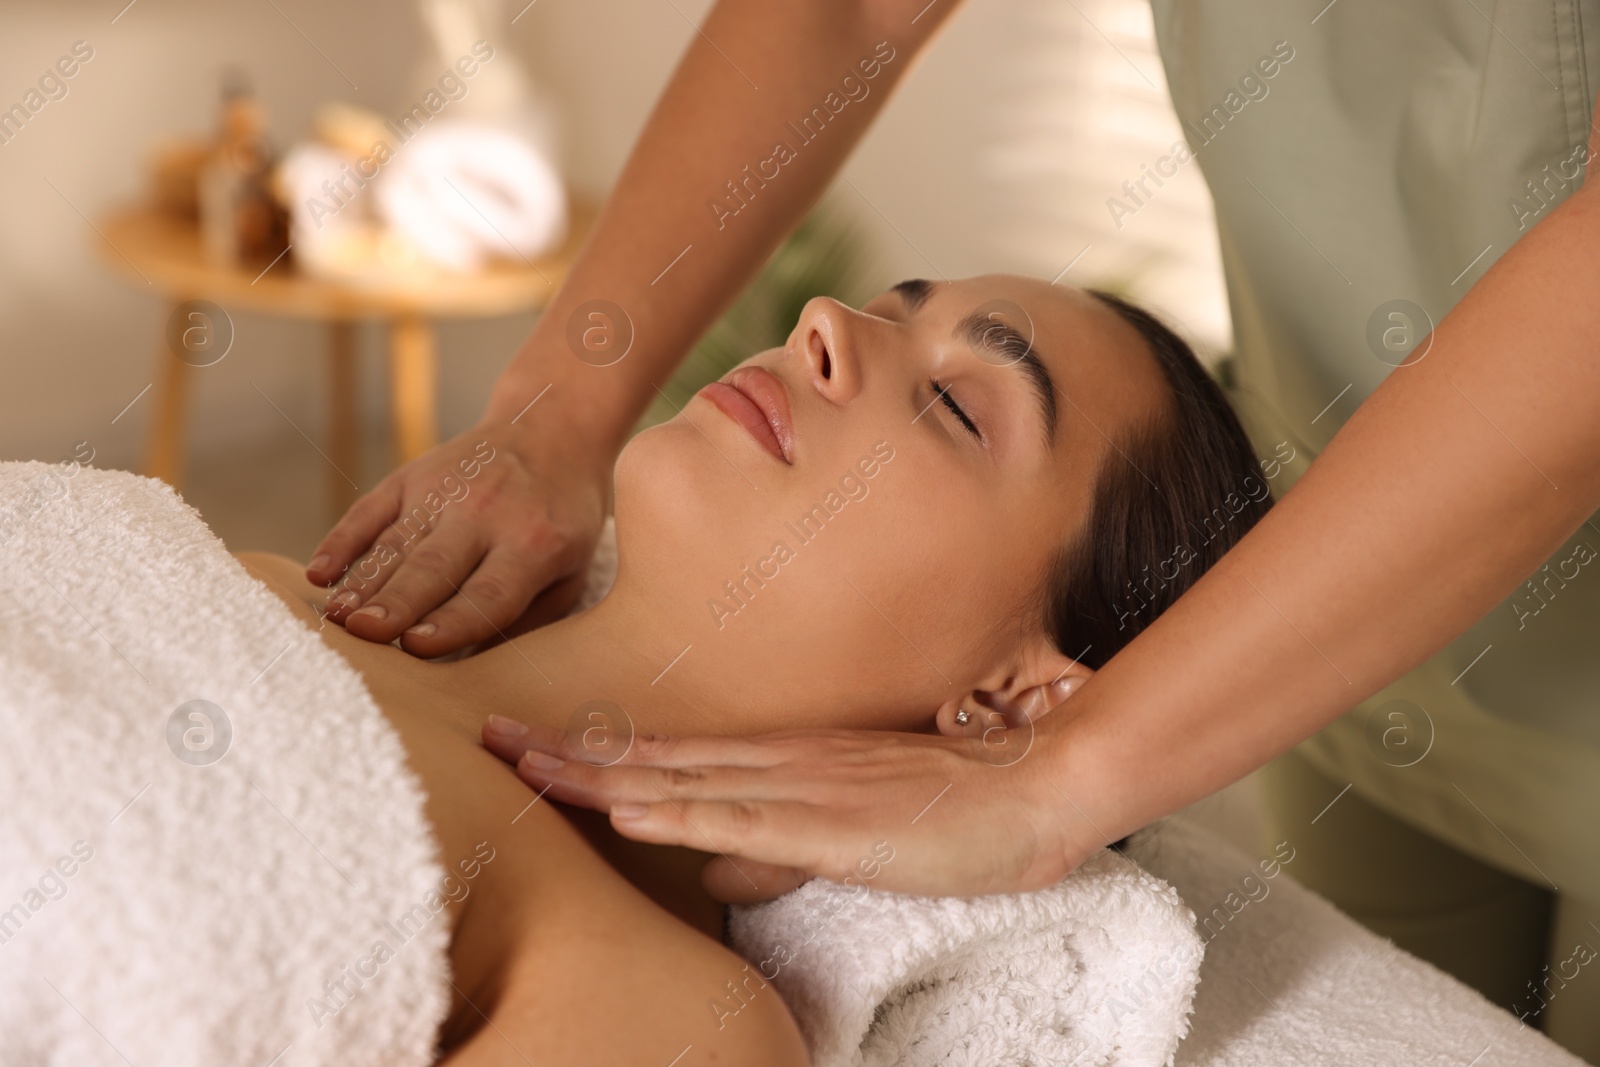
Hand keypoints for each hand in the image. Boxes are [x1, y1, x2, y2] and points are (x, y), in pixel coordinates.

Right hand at [307, 416, 608, 655]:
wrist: (552, 430)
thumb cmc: (561, 522)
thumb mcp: (570, 570)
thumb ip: (528, 618)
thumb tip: (473, 676)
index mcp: (534, 543)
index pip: (489, 592)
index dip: (453, 621)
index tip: (416, 648)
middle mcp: (485, 514)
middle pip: (434, 566)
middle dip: (398, 601)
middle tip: (364, 633)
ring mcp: (444, 490)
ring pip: (396, 543)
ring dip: (363, 582)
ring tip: (337, 617)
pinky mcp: (411, 476)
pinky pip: (369, 510)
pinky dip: (342, 541)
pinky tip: (319, 573)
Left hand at [481, 715, 1097, 903]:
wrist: (1037, 789)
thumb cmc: (953, 811)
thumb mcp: (848, 834)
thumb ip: (779, 848)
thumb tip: (716, 872)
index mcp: (781, 765)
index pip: (669, 760)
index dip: (595, 756)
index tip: (528, 749)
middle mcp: (778, 765)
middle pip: (655, 761)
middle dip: (569, 755)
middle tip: (487, 739)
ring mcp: (803, 787)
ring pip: (682, 782)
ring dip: (600, 776)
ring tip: (527, 768)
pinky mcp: (835, 822)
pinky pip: (743, 818)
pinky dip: (680, 814)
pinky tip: (631, 812)